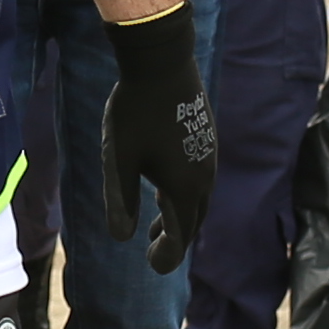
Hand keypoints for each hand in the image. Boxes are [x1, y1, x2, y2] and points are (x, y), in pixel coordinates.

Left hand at [96, 3, 217, 270]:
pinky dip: (183, 192)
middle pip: (194, 219)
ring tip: (156, 220)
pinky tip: (164, 183)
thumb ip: (121, 202)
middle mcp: (204, 177)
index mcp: (185, 188)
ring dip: (179, 214)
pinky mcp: (206, 137)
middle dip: (175, 239)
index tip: (152, 265)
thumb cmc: (135, 113)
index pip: (180, 236)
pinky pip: (199, 177)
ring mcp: (208, 155)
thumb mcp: (119, 162)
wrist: (162, 63)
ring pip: (198, 197)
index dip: (166, 255)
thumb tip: (121, 238)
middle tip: (154, 250)